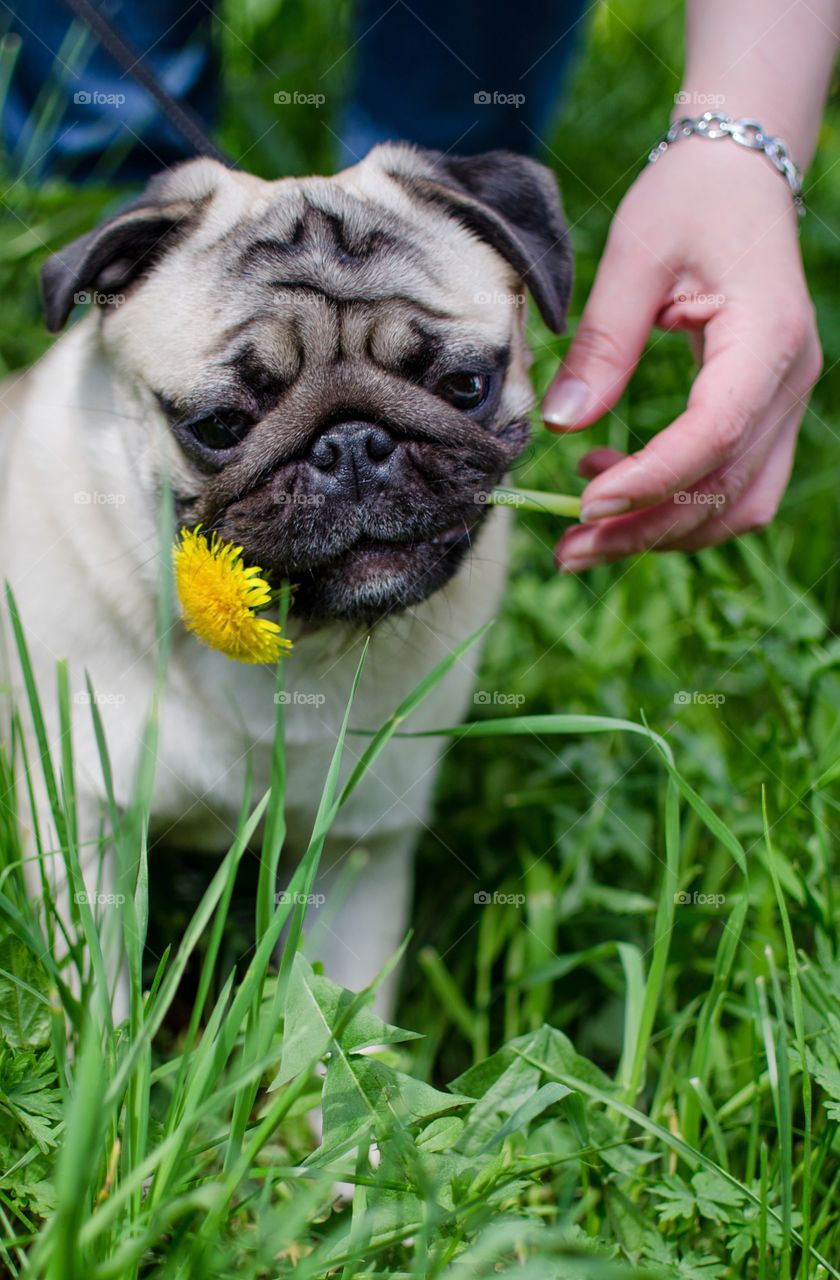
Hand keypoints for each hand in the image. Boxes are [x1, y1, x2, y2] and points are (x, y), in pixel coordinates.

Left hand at [543, 138, 821, 571]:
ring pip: (738, 503)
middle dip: (645, 529)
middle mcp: (791, 380)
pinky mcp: (765, 411)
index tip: (583, 505)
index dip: (651, 479)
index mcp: (768, 335)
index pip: (715, 433)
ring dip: (662, 530)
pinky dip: (677, 503)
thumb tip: (561, 426)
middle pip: (727, 487)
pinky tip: (610, 485)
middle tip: (566, 551)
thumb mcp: (634, 255)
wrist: (740, 175)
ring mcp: (786, 401)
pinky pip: (734, 484)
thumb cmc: (689, 200)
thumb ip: (603, 344)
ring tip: (581, 532)